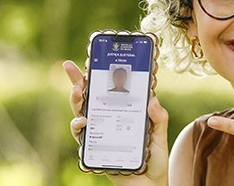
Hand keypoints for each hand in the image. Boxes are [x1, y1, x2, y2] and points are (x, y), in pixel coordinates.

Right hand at [64, 60, 168, 185]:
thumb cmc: (154, 160)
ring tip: (79, 92)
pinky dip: (79, 129)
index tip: (89, 59)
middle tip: (74, 70)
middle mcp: (107, 122)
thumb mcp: (160, 136)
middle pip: (87, 100)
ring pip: (80, 116)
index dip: (96, 76)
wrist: (150, 185)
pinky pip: (82, 139)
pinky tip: (83, 122)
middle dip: (78, 83)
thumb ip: (158, 118)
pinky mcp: (94, 152)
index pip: (107, 91)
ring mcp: (99, 136)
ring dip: (76, 102)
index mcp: (121, 113)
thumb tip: (152, 98)